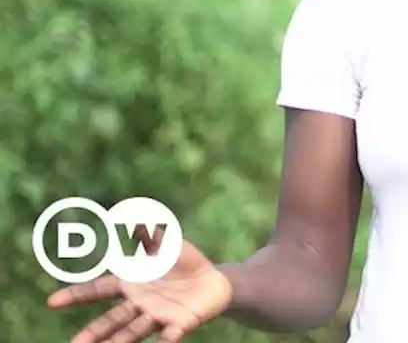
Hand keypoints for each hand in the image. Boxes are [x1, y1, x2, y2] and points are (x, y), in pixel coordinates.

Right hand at [47, 240, 232, 342]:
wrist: (214, 281)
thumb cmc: (185, 262)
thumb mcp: (168, 245)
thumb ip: (149, 236)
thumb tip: (132, 217)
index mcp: (132, 284)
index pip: (99, 289)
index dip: (77, 295)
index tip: (52, 301)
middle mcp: (139, 304)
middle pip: (112, 320)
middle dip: (94, 332)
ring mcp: (157, 315)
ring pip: (133, 331)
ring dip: (118, 342)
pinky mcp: (179, 323)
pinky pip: (169, 335)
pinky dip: (164, 341)